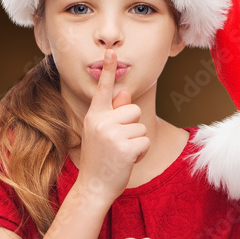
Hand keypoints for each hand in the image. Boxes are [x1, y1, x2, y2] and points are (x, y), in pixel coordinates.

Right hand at [79, 49, 148, 203]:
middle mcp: (101, 121)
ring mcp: (113, 134)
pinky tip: (127, 160)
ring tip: (121, 153)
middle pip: (133, 109)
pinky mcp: (126, 147)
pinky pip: (145, 140)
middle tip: (118, 143)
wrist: (93, 187)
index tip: (111, 51)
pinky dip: (141, 152)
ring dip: (137, 141)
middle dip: (132, 126)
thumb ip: (113, 112)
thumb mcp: (102, 133)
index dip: (109, 69)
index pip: (103, 89)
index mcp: (94, 115)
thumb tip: (125, 92)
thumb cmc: (99, 159)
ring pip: (141, 126)